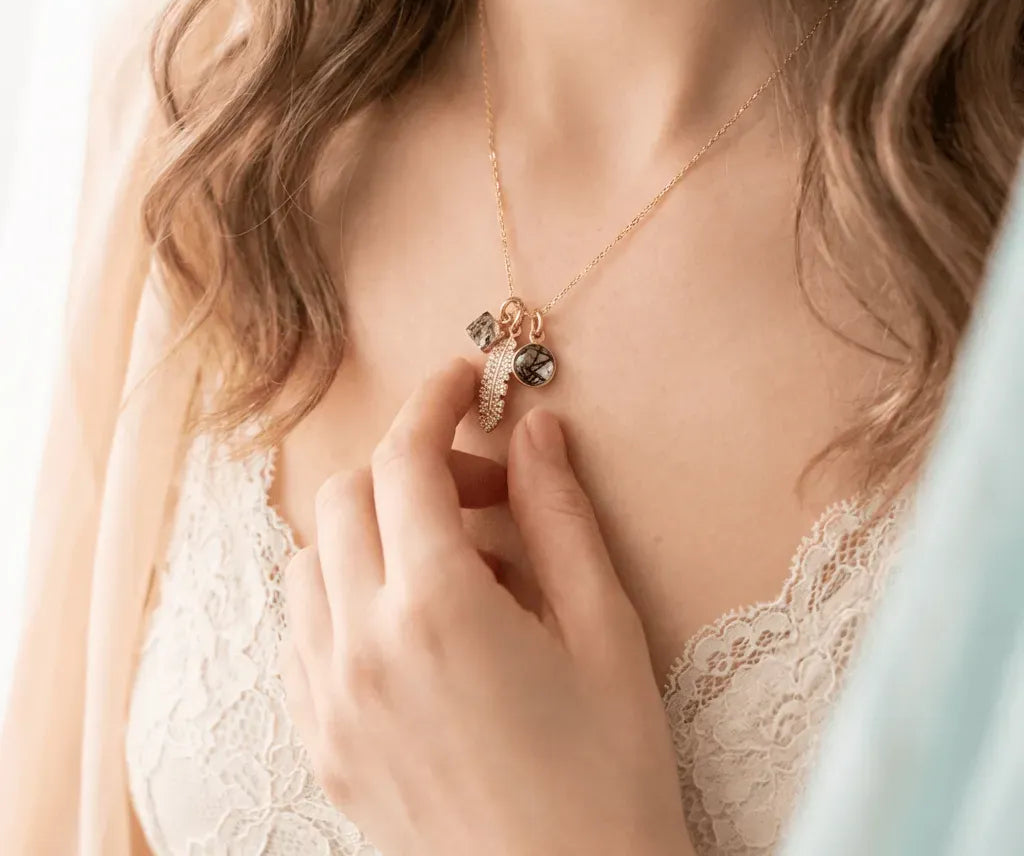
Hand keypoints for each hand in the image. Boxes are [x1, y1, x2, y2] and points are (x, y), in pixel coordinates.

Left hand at [281, 356, 692, 855]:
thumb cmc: (607, 777)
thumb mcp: (603, 631)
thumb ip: (559, 517)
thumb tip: (537, 432)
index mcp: (436, 609)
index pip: (406, 460)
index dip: (434, 403)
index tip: (462, 381)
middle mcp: (361, 647)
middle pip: (350, 495)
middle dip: (412, 465)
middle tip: (486, 488)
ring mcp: (329, 699)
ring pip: (315, 557)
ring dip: (376, 528)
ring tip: (456, 564)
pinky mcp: (321, 740)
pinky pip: (304, 628)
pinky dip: (347, 590)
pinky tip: (413, 619)